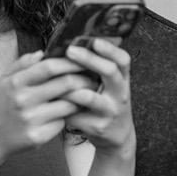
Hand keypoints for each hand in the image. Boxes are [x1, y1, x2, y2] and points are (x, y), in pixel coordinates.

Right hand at [0, 51, 94, 168]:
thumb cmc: (2, 105)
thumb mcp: (5, 80)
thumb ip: (22, 63)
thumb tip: (43, 52)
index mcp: (16, 83)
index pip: (49, 67)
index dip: (69, 62)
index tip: (82, 60)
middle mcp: (23, 100)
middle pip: (64, 84)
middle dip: (83, 78)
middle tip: (93, 77)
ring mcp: (32, 120)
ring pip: (68, 105)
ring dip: (81, 98)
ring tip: (87, 93)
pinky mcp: (39, 137)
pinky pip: (63, 122)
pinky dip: (68, 116)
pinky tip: (71, 112)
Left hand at [61, 39, 134, 155]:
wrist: (117, 135)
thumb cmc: (106, 102)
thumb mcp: (110, 84)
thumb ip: (98, 67)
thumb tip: (76, 42)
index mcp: (123, 79)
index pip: (123, 60)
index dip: (110, 49)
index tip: (94, 40)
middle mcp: (120, 94)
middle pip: (109, 72)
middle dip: (88, 59)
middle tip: (70, 50)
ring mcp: (110, 111)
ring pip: (89, 96)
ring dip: (70, 86)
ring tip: (55, 79)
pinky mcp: (98, 127)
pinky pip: (76, 113)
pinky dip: (63, 106)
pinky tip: (53, 100)